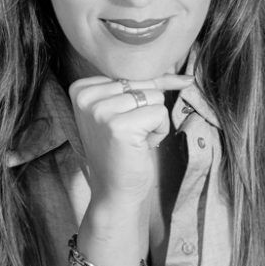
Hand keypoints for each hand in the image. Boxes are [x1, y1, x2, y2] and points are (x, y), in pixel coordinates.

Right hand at [68, 73, 194, 207]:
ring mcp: (101, 112)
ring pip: (154, 96)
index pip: (129, 74)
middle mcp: (86, 97)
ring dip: (153, 122)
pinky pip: (160, 113)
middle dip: (146, 110)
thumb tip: (184, 75)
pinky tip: (141, 147)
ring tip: (133, 141)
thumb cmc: (122, 150)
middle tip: (127, 136)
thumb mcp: (121, 110)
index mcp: (80, 88)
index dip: (138, 99)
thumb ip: (140, 86)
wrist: (115, 191)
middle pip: (142, 83)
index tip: (121, 123)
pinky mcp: (120, 127)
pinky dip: (159, 131)